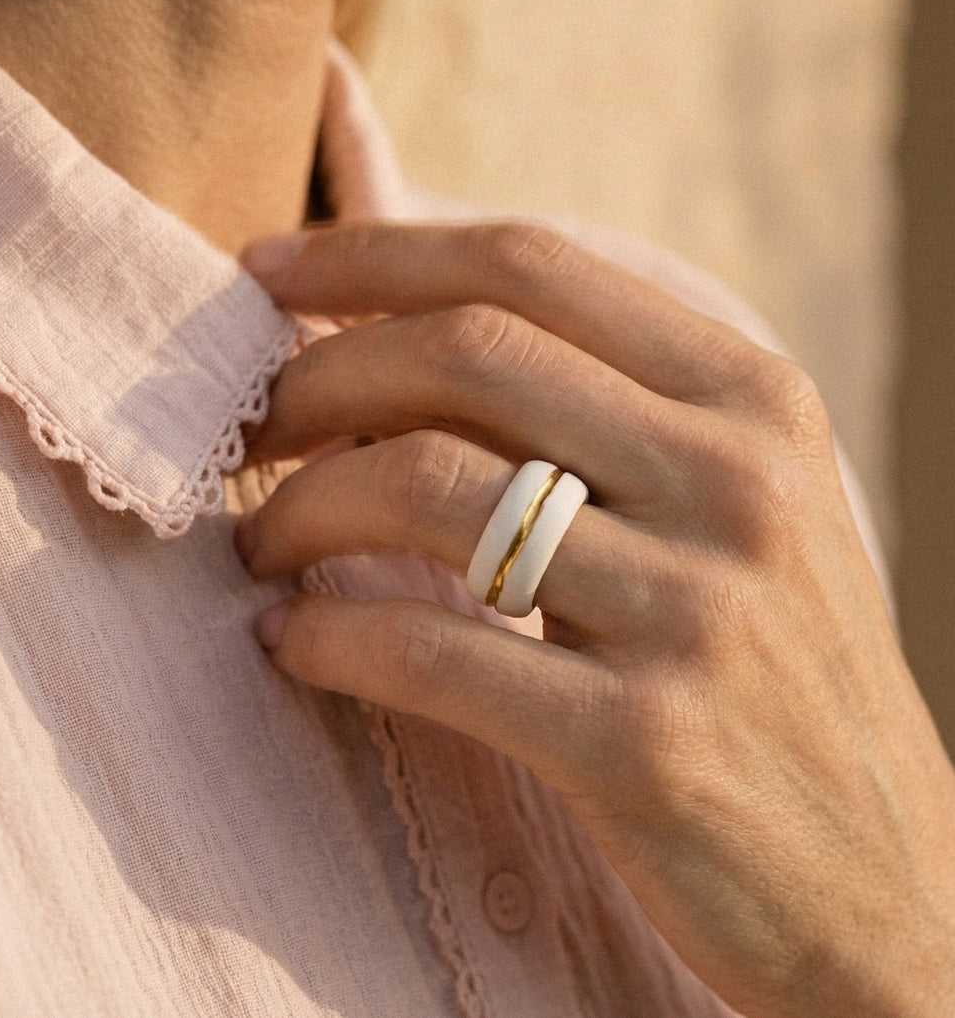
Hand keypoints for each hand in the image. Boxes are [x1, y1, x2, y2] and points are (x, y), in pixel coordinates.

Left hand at [236, 220, 954, 1017]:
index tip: (268, 272)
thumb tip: (405, 335)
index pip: (531, 268)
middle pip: (466, 353)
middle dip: (316, 378)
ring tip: (261, 546)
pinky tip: (292, 643)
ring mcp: (699, 609)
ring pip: (429, 488)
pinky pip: (431, 651)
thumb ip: (603, 410)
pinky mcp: (648, 742)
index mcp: (753, 398)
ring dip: (300, 508)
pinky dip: (328, 636)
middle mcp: (737, 479)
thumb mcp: (730, 507)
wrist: (888, 885)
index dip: (376, 253)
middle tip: (250, 427)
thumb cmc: (774, 673)